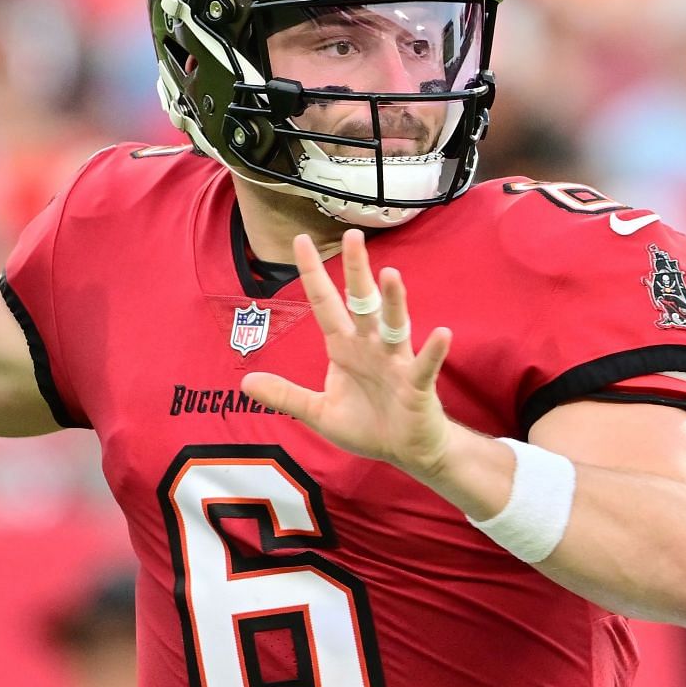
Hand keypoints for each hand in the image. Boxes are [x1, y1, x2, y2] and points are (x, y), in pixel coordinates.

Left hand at [240, 229, 454, 478]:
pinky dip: (433, 350)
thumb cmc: (366, 424)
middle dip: (356, 271)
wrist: (405, 450)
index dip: (313, 273)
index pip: (325, 303)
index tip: (301, 240)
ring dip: (393, 301)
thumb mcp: (319, 411)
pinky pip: (425, 365)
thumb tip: (244, 382)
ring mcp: (396, 362)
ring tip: (390, 275)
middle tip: (353, 236)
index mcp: (344, 347)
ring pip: (394, 325)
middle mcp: (370, 346)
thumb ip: (285, 395)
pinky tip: (441, 333)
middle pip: (362, 302)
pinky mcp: (417, 385)